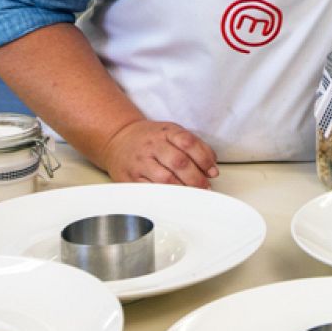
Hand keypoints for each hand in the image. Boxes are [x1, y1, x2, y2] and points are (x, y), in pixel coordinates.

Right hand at [100, 119, 218, 186]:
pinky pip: (150, 190)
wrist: (119, 139)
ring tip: (193, 194)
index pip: (188, 143)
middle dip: (196, 178)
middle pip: (179, 162)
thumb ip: (195, 147)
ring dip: (183, 189)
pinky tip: (175, 198)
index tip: (212, 172)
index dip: (204, 158)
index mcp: (165, 131)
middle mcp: (152, 145)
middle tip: (205, 187)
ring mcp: (140, 162)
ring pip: (165, 178)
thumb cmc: (151, 138)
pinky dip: (166, 196)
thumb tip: (212, 170)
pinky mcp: (130, 178)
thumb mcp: (173, 133)